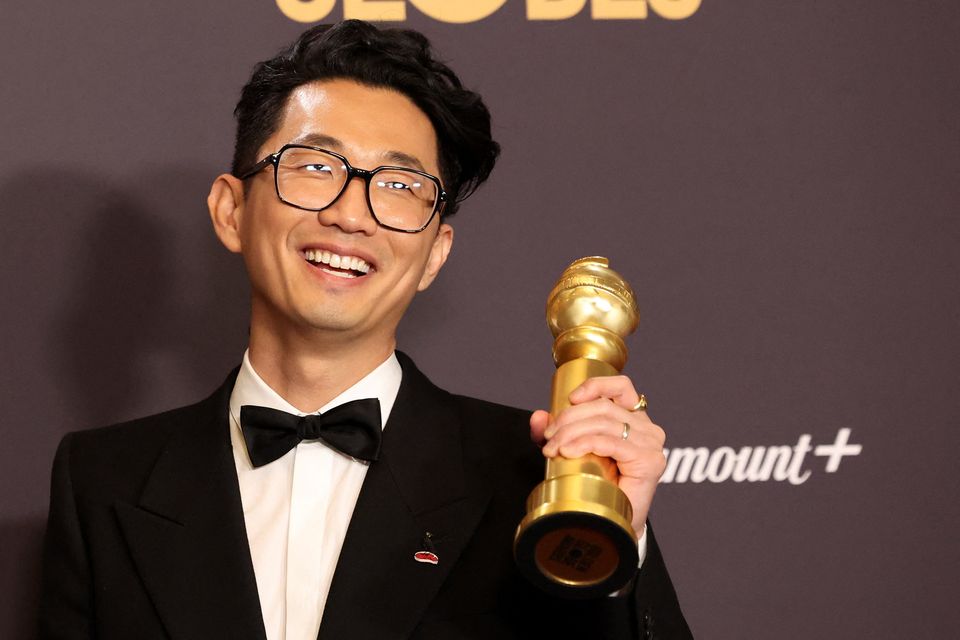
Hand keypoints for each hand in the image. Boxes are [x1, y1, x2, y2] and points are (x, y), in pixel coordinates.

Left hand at [529, 375, 665, 534]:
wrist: (613, 522)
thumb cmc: (598, 485)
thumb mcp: (570, 450)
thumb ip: (555, 432)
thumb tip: (538, 416)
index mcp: (634, 419)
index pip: (621, 386)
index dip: (595, 386)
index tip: (570, 398)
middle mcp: (647, 428)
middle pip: (603, 407)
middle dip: (569, 419)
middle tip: (548, 437)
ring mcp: (651, 443)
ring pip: (604, 423)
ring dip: (571, 433)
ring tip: (552, 448)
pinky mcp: (649, 460)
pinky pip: (611, 442)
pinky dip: (585, 443)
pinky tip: (568, 452)